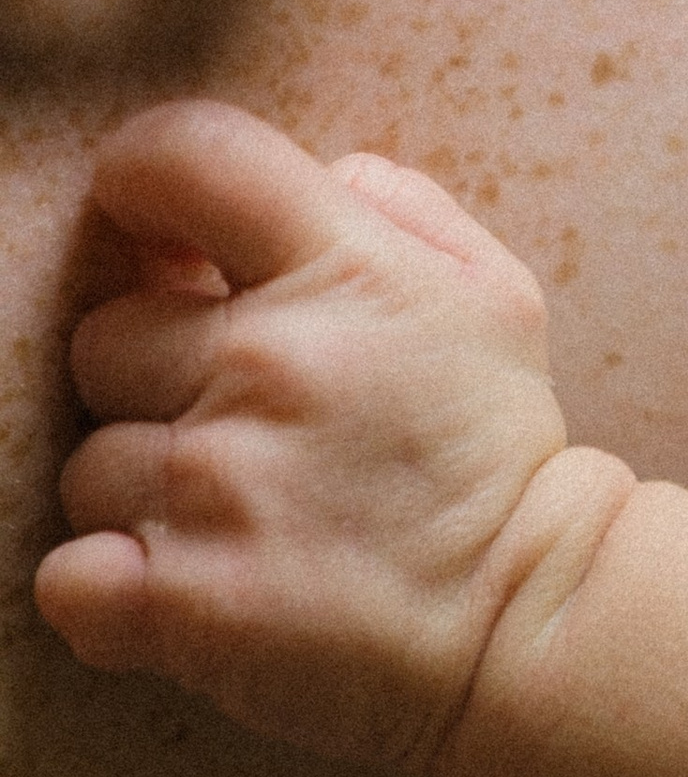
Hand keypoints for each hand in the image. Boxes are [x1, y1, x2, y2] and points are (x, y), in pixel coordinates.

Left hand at [35, 100, 620, 770]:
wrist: (530, 620)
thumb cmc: (493, 453)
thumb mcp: (491, 293)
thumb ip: (394, 204)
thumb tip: (309, 177)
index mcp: (348, 268)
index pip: (184, 156)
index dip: (142, 185)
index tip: (161, 243)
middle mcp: (273, 363)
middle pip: (104, 336)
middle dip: (157, 380)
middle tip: (246, 427)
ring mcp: (219, 484)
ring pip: (88, 464)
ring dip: (145, 495)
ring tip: (242, 521)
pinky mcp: (183, 601)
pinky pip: (67, 575)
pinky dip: (110, 592)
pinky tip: (187, 590)